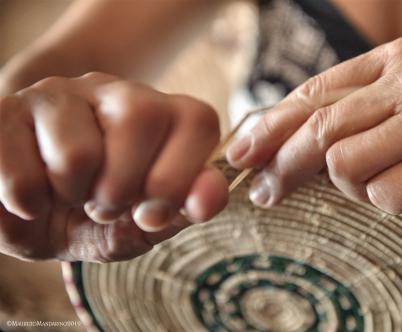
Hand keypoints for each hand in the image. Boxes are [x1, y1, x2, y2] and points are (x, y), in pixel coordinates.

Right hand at [0, 72, 227, 260]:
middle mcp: (114, 92)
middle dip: (123, 188)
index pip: (198, 119)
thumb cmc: (93, 218)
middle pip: (142, 116)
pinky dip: (27, 202)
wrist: (27, 218)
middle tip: (104, 205)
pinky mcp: (6, 110)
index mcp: (160, 116)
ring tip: (67, 194)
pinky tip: (31, 195)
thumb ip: (181, 209)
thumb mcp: (142, 225)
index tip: (154, 213)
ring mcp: (60, 94)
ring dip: (72, 195)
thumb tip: (212, 197)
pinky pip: (22, 169)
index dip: (183, 175)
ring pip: (79, 151)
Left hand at [227, 36, 401, 216]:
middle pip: (319, 128)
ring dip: (353, 186)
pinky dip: (388, 202)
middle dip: (282, 166)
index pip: (314, 92)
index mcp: (398, 58)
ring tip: (387, 180)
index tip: (242, 152)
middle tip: (265, 193)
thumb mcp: (400, 106)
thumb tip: (275, 145)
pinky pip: (381, 194)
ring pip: (343, 164)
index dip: (270, 125)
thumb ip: (348, 115)